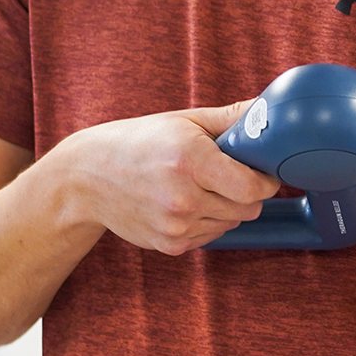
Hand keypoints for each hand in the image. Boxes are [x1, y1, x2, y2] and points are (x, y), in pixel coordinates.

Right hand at [61, 101, 281, 254]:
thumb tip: (269, 110)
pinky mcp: (169, 245)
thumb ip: (231, 118)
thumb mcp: (185, 121)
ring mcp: (175, 226)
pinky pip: (211, 236)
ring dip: (226, 208)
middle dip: (247, 192)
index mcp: (190, 161)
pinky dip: (207, 221)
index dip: (266, 180)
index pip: (253, 188)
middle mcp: (182, 198)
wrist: (86, 177)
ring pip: (231, 224)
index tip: (262, 170)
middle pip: (248, 209)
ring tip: (199, 186)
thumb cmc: (139, 142)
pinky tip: (184, 202)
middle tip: (227, 174)